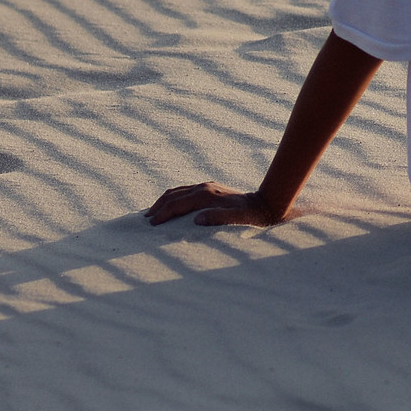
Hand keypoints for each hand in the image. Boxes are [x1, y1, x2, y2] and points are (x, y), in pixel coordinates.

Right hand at [147, 181, 286, 226]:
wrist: (264, 203)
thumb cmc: (250, 216)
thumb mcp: (236, 219)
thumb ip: (217, 219)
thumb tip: (196, 220)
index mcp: (206, 195)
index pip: (178, 203)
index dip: (163, 214)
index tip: (151, 224)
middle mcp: (204, 187)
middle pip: (174, 194)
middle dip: (158, 206)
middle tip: (145, 219)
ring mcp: (207, 186)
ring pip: (178, 191)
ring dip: (164, 201)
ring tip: (153, 212)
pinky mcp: (210, 188)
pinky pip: (186, 191)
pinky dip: (174, 198)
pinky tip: (172, 206)